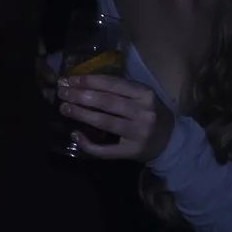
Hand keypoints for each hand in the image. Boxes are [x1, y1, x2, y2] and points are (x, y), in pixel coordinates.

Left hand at [58, 72, 172, 162]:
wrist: (170, 141)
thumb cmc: (151, 113)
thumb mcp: (142, 96)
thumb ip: (119, 89)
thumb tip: (83, 82)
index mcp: (145, 95)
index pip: (112, 84)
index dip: (89, 81)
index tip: (70, 79)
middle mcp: (143, 113)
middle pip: (106, 102)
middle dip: (80, 96)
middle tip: (62, 92)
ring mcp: (137, 134)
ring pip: (104, 122)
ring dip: (81, 114)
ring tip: (64, 108)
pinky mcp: (131, 152)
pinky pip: (105, 149)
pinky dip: (87, 143)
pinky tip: (75, 134)